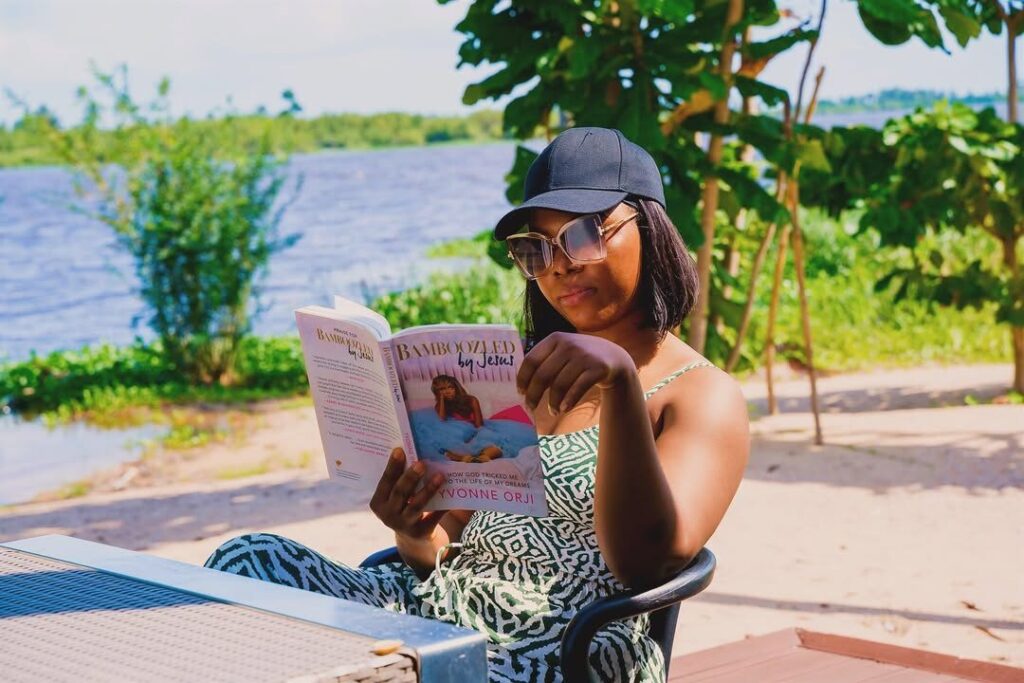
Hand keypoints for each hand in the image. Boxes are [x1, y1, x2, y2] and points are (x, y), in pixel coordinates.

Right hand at [369, 447, 445, 540]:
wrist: (412, 539)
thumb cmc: (403, 508)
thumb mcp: (394, 498)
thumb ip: (399, 481)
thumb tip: (414, 453)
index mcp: (378, 503)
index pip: (385, 482)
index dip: (392, 467)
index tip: (399, 450)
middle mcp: (388, 515)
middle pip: (400, 493)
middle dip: (410, 477)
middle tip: (421, 463)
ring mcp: (404, 525)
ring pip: (417, 505)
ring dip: (429, 489)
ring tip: (440, 476)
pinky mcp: (421, 532)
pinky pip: (433, 517)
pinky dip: (442, 506)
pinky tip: (450, 493)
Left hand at [517, 331, 634, 413]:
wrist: (613, 357)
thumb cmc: (579, 358)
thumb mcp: (562, 352)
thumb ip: (544, 361)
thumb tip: (521, 386)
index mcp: (555, 339)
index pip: (531, 360)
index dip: (523, 378)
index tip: (520, 393)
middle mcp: (568, 345)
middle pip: (542, 375)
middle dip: (533, 394)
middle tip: (530, 407)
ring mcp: (584, 356)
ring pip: (559, 385)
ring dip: (553, 402)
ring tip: (553, 411)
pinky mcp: (597, 368)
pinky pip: (578, 389)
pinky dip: (569, 401)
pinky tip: (564, 409)